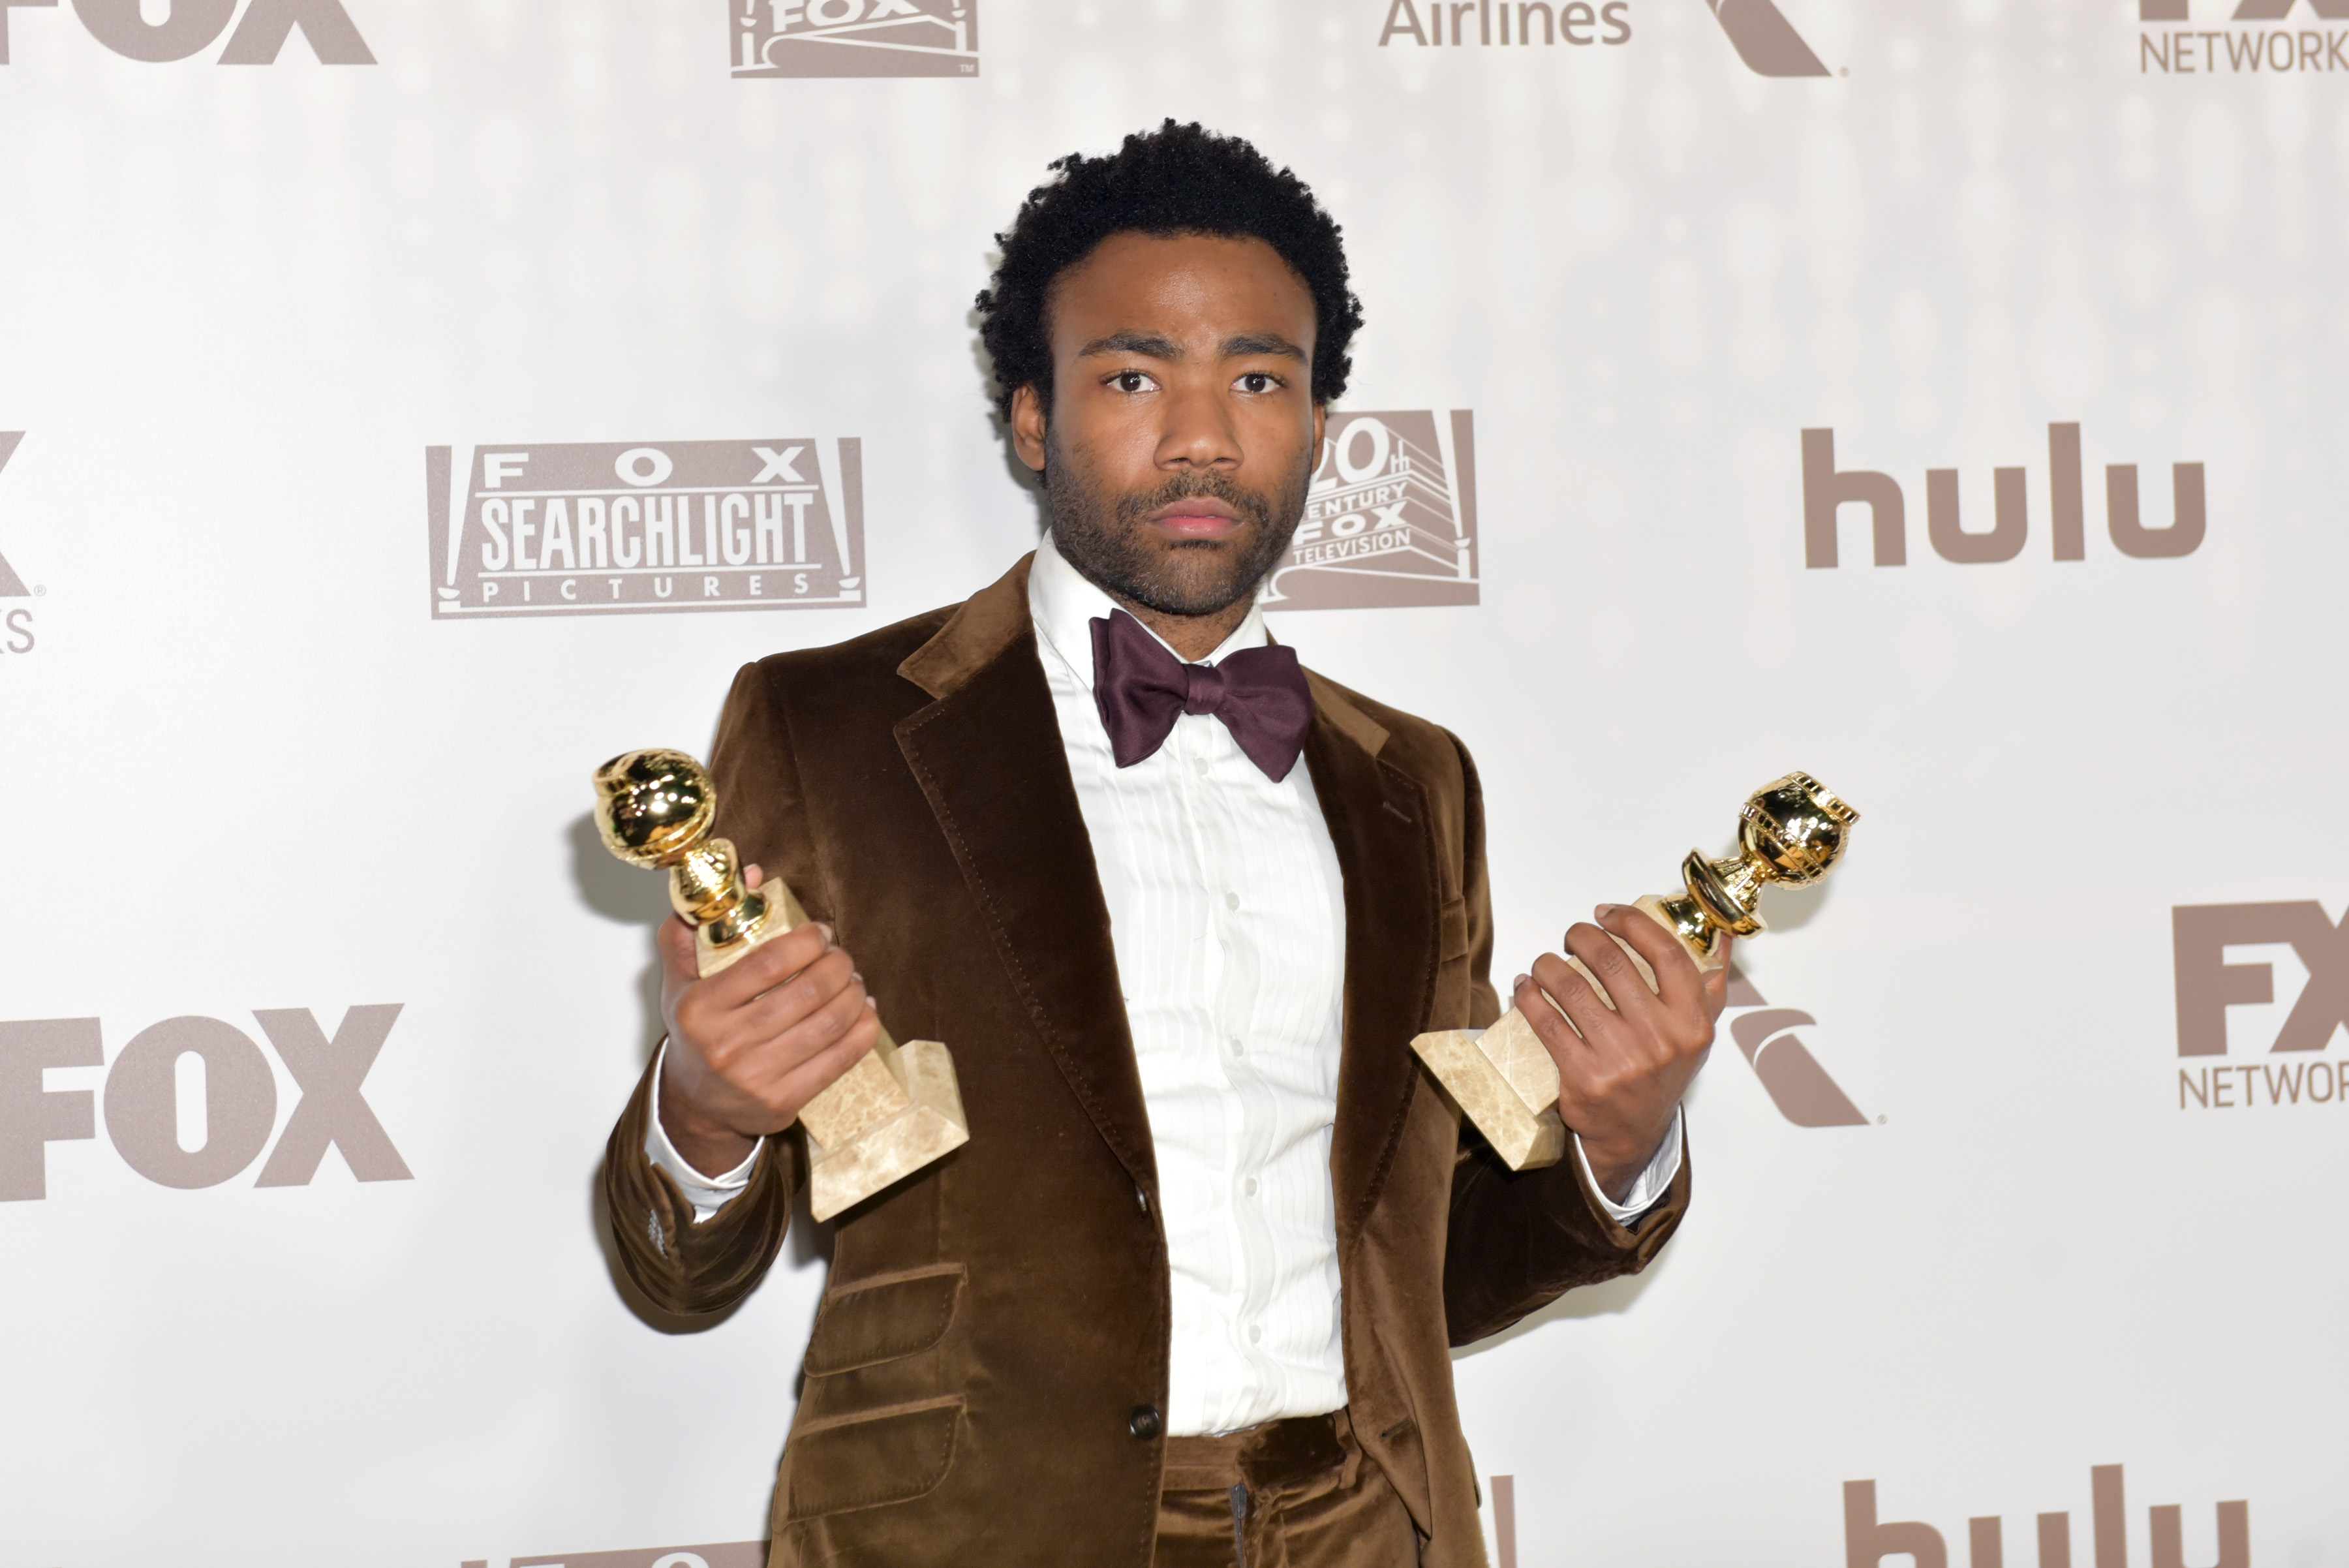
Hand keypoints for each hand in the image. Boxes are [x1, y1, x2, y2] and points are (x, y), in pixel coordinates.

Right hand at [655, 865, 881, 1178]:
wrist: (696, 1103)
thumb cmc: (695, 1031)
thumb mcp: (680, 977)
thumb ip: (699, 923)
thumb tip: (752, 876)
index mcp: (699, 1008)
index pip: (768, 963)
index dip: (807, 942)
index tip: (821, 933)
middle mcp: (727, 1044)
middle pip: (806, 993)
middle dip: (837, 966)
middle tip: (841, 957)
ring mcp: (757, 1077)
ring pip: (828, 1024)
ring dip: (854, 994)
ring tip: (854, 980)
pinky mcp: (784, 1102)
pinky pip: (839, 1059)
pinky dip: (863, 1030)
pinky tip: (865, 1012)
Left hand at [1511, 904, 1730, 1204]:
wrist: (1631, 1134)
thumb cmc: (1662, 1074)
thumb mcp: (1696, 1035)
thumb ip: (1709, 988)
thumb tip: (1722, 937)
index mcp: (1692, 1023)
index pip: (1666, 953)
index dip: (1632, 922)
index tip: (1608, 913)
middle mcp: (1660, 1041)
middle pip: (1612, 963)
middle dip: (1583, 937)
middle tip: (1573, 936)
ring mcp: (1620, 1060)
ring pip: (1572, 988)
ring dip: (1549, 965)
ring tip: (1545, 962)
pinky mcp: (1583, 1077)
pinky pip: (1546, 1022)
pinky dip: (1529, 996)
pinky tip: (1526, 987)